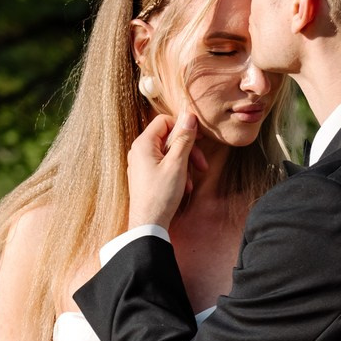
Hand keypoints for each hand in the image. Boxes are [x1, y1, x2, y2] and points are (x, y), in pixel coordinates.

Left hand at [126, 113, 206, 231]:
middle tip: (201, 164)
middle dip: (187, 150)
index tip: (198, 138)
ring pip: (168, 153)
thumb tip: (189, 116)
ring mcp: (141, 164)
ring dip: (184, 164)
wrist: (148, 224)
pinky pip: (164, 165)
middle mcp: (139, 151)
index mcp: (143, 144)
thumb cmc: (161, 195)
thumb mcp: (177, 164)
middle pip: (168, 138)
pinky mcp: (145, 176)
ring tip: (191, 181)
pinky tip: (184, 187)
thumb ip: (184, 138)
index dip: (183, 127)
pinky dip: (177, 173)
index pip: (164, 121)